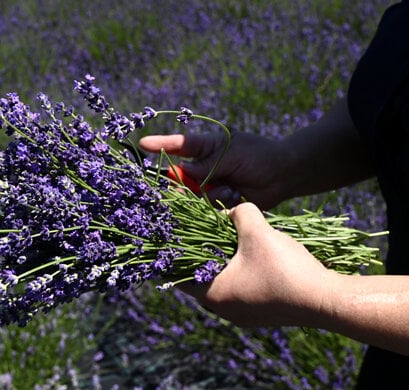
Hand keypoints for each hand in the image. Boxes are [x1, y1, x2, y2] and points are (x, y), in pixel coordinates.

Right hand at [139, 131, 288, 208]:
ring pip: (192, 195)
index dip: (160, 145)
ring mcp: (209, 186)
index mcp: (205, 148)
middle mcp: (202, 168)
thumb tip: (182, 171)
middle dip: (182, 182)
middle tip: (192, 184)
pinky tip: (235, 197)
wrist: (283, 176)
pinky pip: (206, 208)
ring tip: (231, 188)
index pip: (178, 146)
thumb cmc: (259, 155)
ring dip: (209, 194)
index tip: (143, 145)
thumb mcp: (233, 153)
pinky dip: (218, 203)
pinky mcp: (217, 203)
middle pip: (179, 176)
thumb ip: (208, 164)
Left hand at [181, 202, 333, 326]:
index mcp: (213, 295)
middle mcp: (223, 310)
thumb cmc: (284, 268)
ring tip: (229, 244)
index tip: (176, 238)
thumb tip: (230, 210)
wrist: (324, 300)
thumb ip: (239, 213)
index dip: (176, 256)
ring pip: (223, 286)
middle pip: (201, 280)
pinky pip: (242, 292)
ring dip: (224, 266)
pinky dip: (241, 276)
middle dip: (202, 256)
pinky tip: (253, 260)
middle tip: (203, 235)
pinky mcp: (261, 315)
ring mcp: (243, 315)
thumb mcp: (258, 232)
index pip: (179, 276)